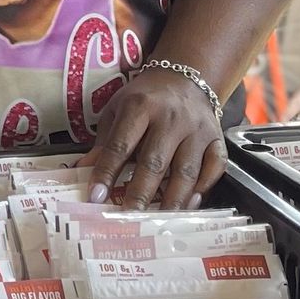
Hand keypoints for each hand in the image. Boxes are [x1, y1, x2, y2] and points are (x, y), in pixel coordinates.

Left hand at [78, 67, 225, 209]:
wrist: (185, 78)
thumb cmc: (146, 98)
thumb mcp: (117, 111)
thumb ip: (104, 142)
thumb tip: (82, 171)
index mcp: (140, 107)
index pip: (120, 145)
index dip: (107, 173)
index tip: (96, 196)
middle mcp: (171, 118)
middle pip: (155, 162)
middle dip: (140, 194)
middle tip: (129, 217)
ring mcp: (197, 129)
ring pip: (186, 170)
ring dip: (172, 199)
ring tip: (159, 220)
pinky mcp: (216, 138)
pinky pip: (215, 167)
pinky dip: (204, 187)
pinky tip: (190, 203)